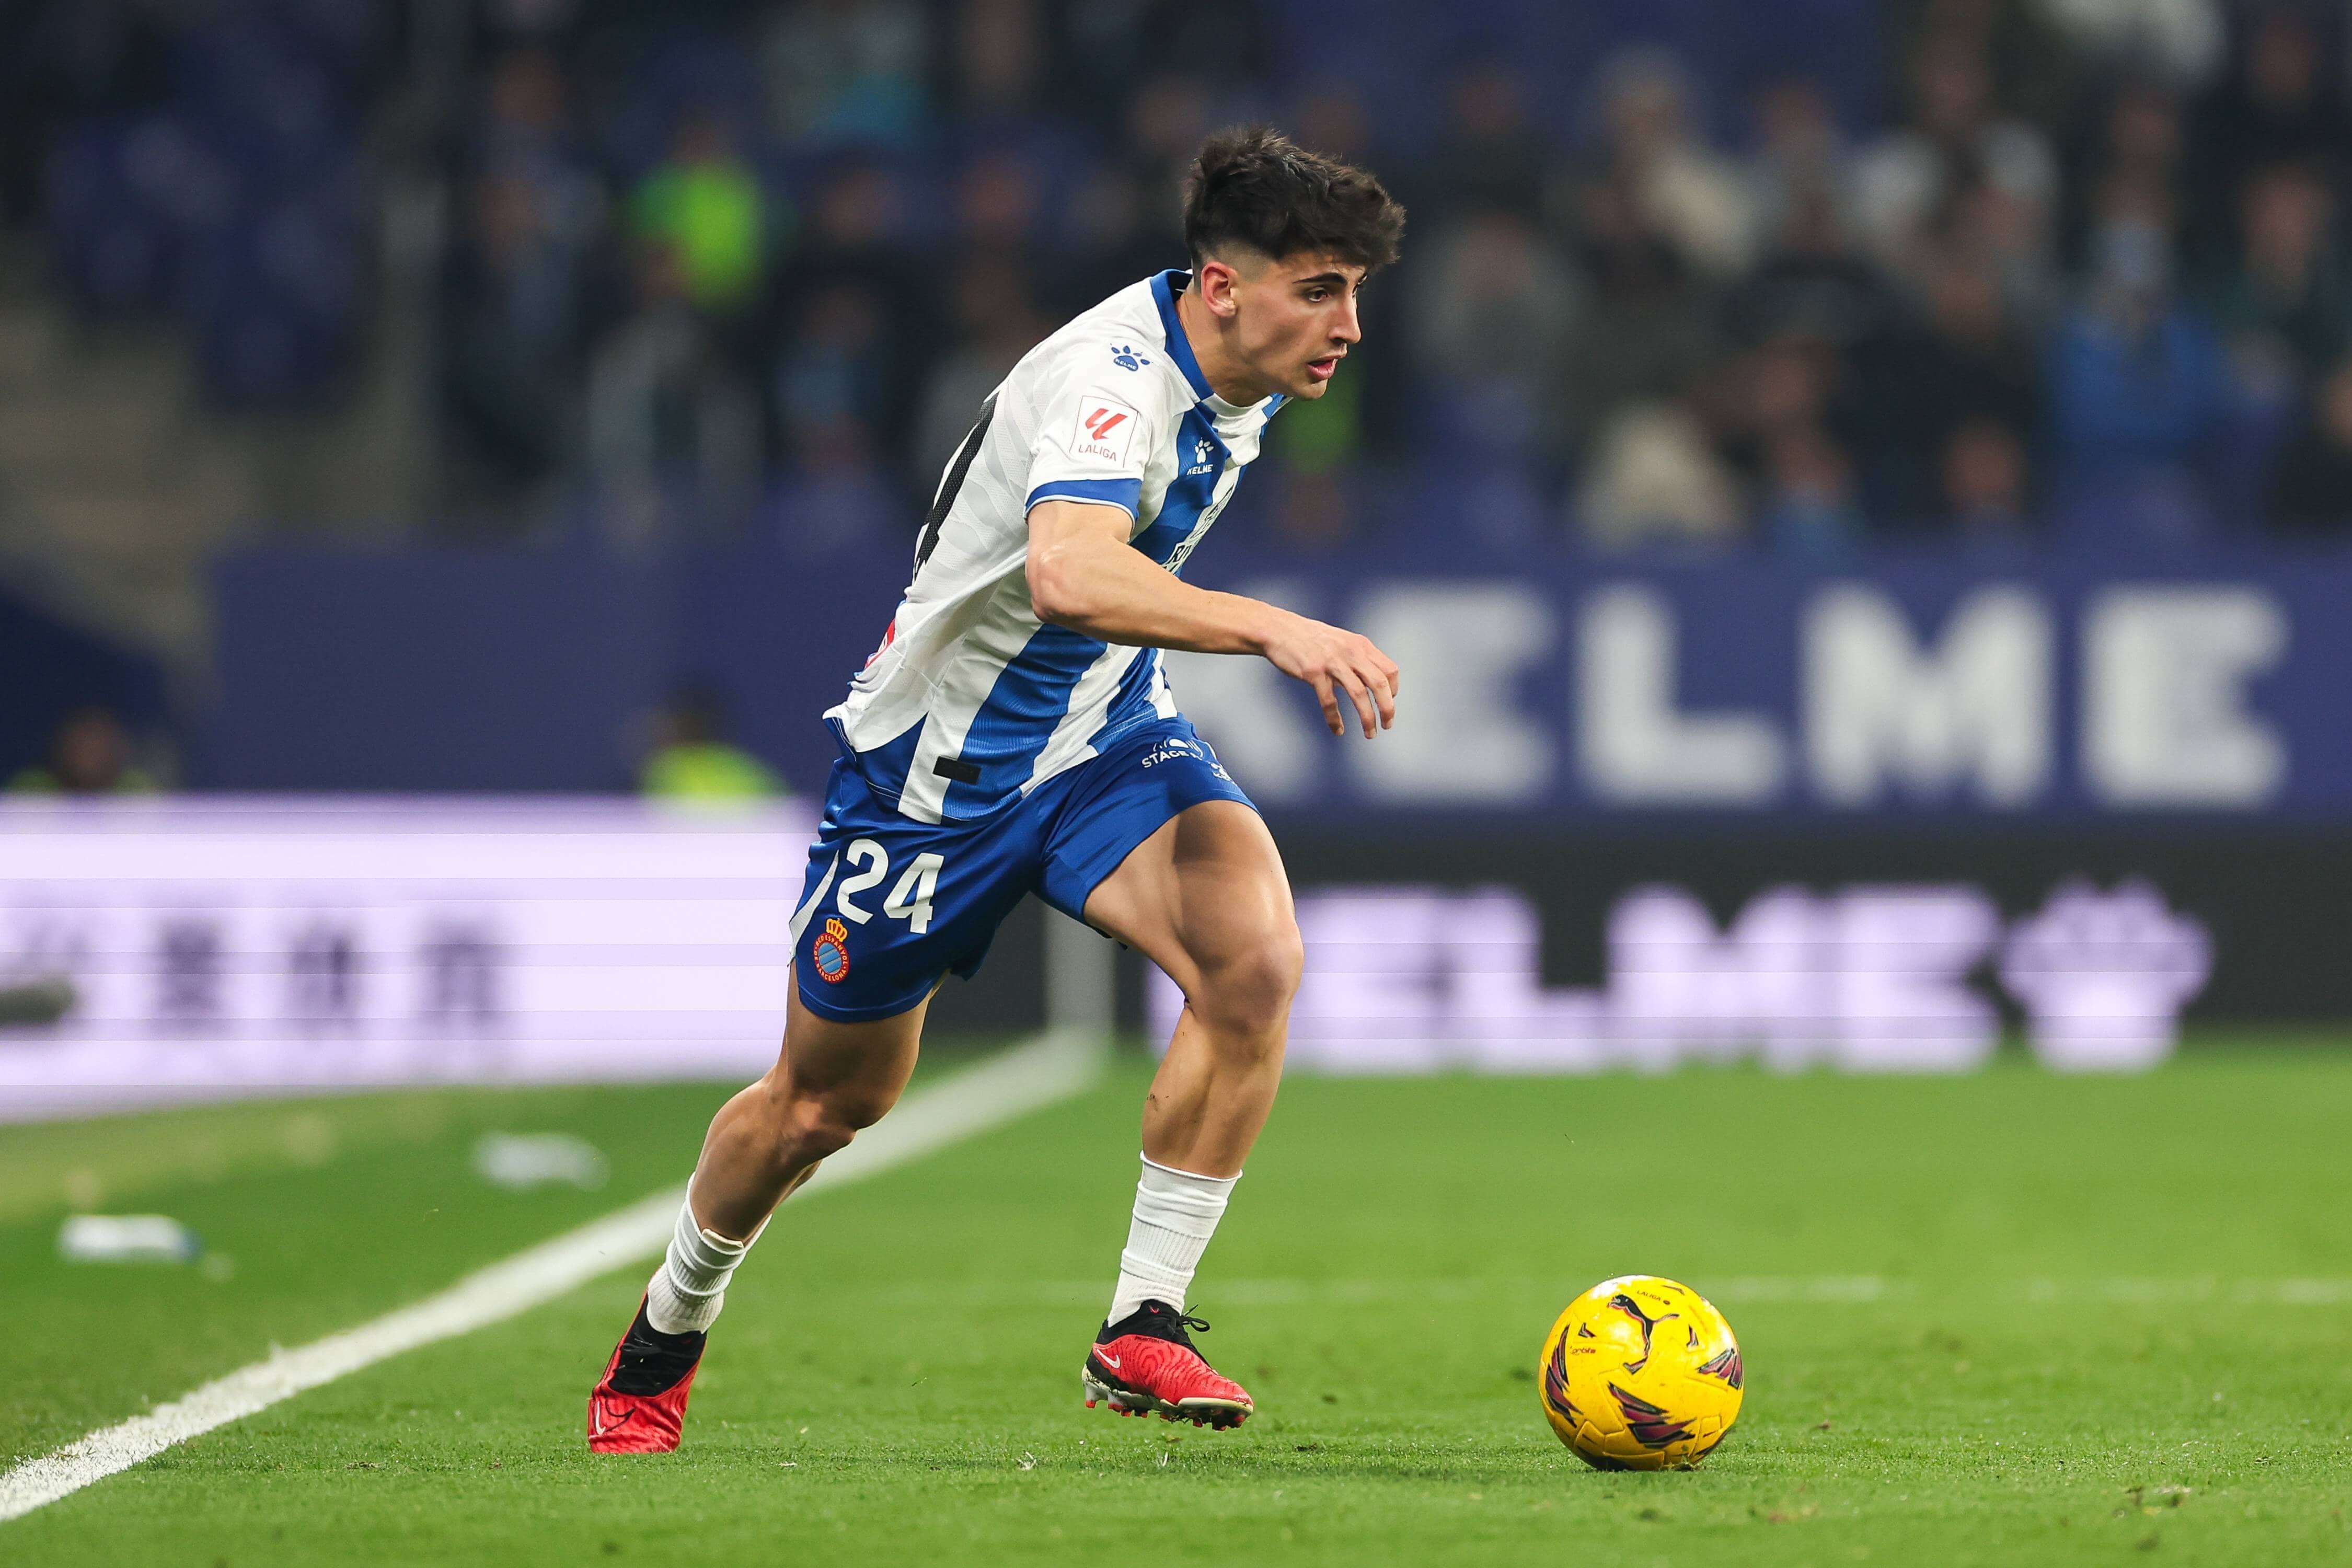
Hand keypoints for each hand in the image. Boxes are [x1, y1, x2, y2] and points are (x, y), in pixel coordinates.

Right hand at [1260, 611, 1400, 737]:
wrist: (1280, 630)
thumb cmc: (1311, 638)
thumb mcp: (1342, 641)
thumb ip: (1358, 658)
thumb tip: (1371, 681)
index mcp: (1361, 645)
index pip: (1389, 670)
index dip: (1393, 690)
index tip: (1388, 702)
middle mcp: (1351, 652)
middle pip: (1379, 683)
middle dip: (1387, 708)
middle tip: (1387, 724)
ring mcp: (1332, 662)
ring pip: (1359, 695)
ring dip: (1367, 718)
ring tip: (1370, 733)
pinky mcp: (1314, 673)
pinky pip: (1330, 702)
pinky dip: (1335, 719)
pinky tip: (1338, 730)